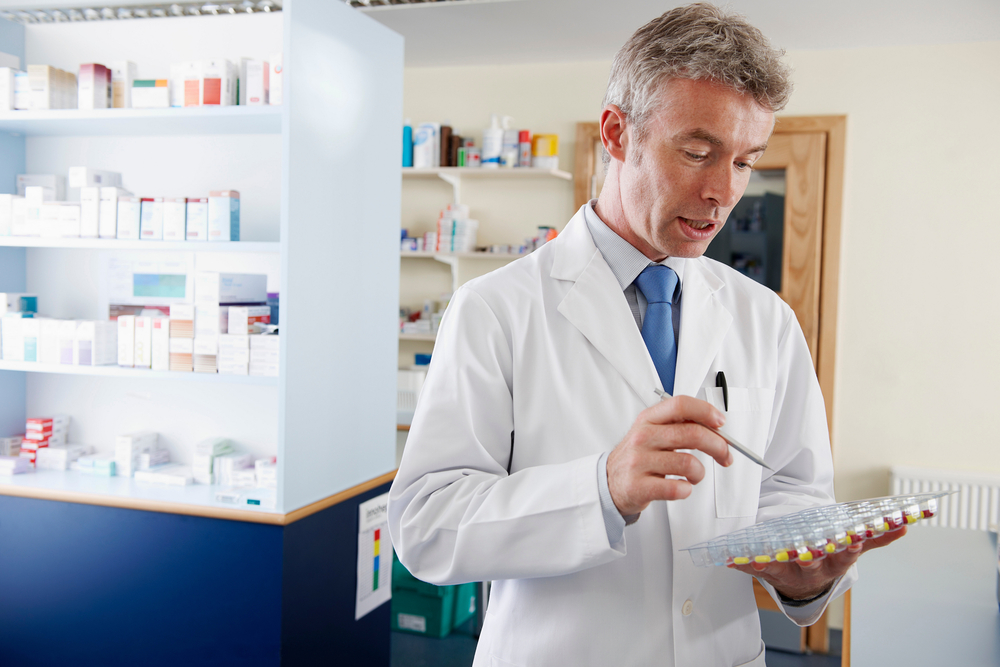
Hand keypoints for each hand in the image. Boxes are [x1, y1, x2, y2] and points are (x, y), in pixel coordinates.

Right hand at [607, 394, 732, 516]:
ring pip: (688, 463)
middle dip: (718, 445)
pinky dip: (687, 489)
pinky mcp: (639, 486)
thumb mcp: (652, 432)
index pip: (680, 405)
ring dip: (700, 472)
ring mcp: (639, 462)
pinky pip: (676, 488)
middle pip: (692, 434)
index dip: (705, 411)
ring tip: (695, 475)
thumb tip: (717, 430)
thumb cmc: (638, 456)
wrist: (610, 482)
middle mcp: (642, 437)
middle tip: (724, 454)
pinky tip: (683, 487)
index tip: (720, 423)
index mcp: (648, 419)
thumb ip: (680, 426)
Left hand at [728, 526, 908, 599]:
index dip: (849, 548)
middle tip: (808, 551)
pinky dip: (742, 564)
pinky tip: (731, 558)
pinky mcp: (767, 571)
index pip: (845, 555)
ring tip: (763, 558)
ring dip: (772, 563)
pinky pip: (753, 568)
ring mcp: (788, 571)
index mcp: (835, 562)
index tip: (853, 539)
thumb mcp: (851, 549)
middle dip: (810, 557)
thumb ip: (875, 537)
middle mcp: (812, 569)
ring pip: (781, 567)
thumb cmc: (827, 559)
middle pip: (812, 563)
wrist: (802, 585)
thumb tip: (903, 525)